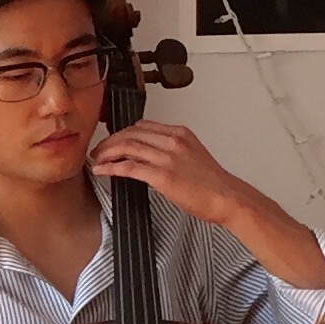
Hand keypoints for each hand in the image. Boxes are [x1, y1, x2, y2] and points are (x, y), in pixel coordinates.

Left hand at [87, 120, 251, 226]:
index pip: (142, 125)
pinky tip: (102, 170)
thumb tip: (148, 153)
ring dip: (106, 152)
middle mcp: (173, 141)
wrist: (227, 198)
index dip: (121, 132)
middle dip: (109, 141)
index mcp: (180, 133)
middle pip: (130, 133)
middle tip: (99, 151)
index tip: (112, 140)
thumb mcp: (192, 154)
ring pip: (127, 146)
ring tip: (97, 160)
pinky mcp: (162, 176)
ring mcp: (167, 158)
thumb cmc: (212, 183)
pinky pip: (129, 167)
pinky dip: (111, 167)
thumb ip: (171, 149)